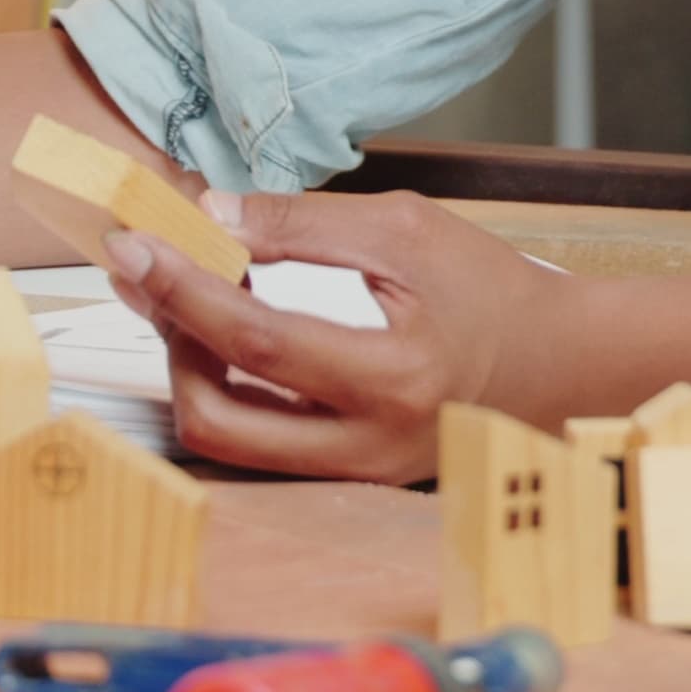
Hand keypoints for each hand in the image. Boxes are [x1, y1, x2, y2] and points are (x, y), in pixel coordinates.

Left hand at [105, 188, 586, 482]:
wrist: (558, 366)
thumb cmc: (491, 290)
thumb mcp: (406, 230)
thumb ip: (303, 224)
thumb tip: (212, 215)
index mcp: (391, 376)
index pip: (256, 339)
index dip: (183, 290)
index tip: (132, 246)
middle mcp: (368, 443)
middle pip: (218, 418)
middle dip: (169, 342)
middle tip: (158, 276)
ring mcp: (355, 472)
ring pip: (229, 441)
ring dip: (191, 368)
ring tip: (192, 300)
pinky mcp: (347, 476)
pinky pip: (259, 443)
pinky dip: (228, 386)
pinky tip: (227, 333)